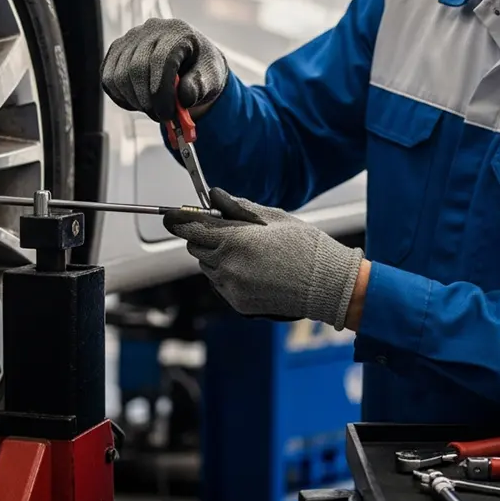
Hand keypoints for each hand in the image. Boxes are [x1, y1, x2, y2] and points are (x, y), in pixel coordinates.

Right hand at [100, 17, 228, 122]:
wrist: (192, 63)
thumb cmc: (202, 70)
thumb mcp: (212, 78)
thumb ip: (200, 87)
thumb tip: (183, 99)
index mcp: (178, 32)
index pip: (161, 59)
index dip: (162, 91)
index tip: (168, 115)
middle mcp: (150, 30)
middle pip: (136, 68)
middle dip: (148, 100)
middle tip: (161, 117)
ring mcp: (130, 39)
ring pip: (118, 76)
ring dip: (135, 101)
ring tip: (154, 109)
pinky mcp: (116, 51)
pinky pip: (108, 79)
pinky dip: (122, 98)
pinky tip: (140, 102)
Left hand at [163, 189, 364, 329]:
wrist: (327, 285)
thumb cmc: (307, 248)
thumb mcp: (274, 218)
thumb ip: (239, 207)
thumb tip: (214, 197)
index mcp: (236, 239)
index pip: (191, 227)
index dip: (179, 219)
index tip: (172, 215)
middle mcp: (229, 265)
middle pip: (194, 247)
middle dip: (204, 236)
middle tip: (227, 231)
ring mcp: (232, 287)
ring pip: (206, 266)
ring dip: (216, 256)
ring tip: (248, 252)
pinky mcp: (237, 303)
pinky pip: (219, 283)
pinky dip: (227, 274)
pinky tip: (253, 269)